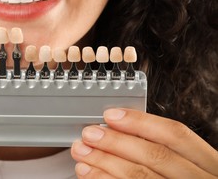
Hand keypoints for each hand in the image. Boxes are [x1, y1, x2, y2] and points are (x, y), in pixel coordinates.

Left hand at [71, 108, 217, 177]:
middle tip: (90, 134)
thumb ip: (161, 147)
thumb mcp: (188, 165)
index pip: (175, 134)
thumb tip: (118, 129)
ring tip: (82, 154)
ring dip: (105, 163)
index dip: (140, 122)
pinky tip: (90, 175)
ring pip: (140, 177)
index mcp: (207, 162)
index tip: (111, 115)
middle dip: (116, 142)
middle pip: (155, 156)